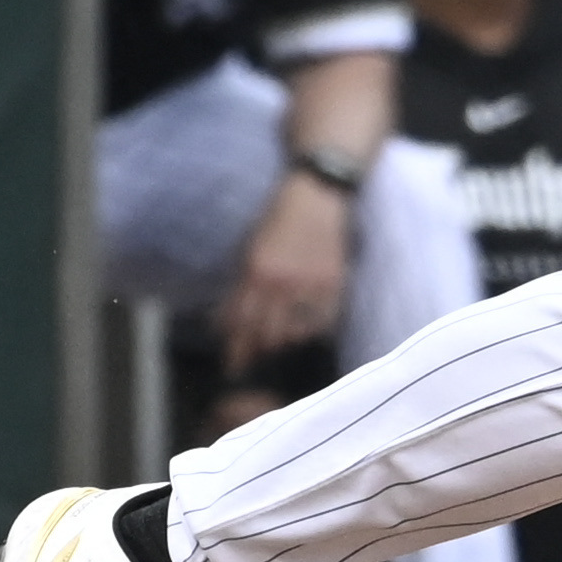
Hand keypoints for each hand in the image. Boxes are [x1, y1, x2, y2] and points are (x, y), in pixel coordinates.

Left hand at [217, 170, 349, 370]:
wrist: (317, 195)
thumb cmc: (278, 217)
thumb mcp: (249, 247)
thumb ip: (240, 283)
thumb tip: (227, 318)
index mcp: (255, 272)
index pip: (240, 324)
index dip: (236, 350)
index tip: (234, 366)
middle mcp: (281, 283)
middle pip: (266, 335)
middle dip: (259, 350)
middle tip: (257, 357)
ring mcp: (310, 284)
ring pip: (294, 332)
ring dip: (285, 341)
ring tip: (281, 342)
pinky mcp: (334, 283)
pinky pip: (322, 321)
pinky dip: (312, 330)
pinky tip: (307, 328)